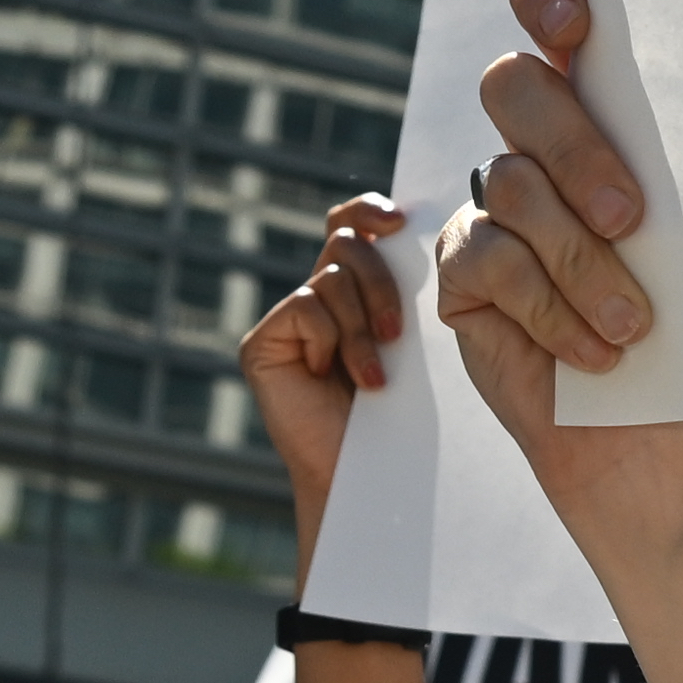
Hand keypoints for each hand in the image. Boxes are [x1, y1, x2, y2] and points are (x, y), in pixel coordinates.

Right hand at [239, 195, 400, 549]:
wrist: (369, 472)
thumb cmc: (401, 411)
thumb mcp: (412, 340)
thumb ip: (405, 290)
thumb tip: (420, 232)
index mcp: (354, 288)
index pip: (352, 223)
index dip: (369, 210)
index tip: (399, 221)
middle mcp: (316, 294)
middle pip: (347, 245)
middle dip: (381, 284)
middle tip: (396, 334)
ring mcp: (287, 319)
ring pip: (331, 278)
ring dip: (361, 327)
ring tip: (374, 376)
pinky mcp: (262, 342)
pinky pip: (306, 306)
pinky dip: (332, 341)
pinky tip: (337, 379)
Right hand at [440, 0, 682, 562]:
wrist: (679, 443)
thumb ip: (676, 164)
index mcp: (610, 112)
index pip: (556, 18)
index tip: (576, 22)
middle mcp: (542, 148)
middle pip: (515, 90)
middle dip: (574, 146)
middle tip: (632, 215)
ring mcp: (495, 209)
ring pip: (512, 187)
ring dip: (582, 261)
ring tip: (635, 327)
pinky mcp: (464, 276)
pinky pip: (490, 261)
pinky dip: (551, 308)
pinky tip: (596, 353)